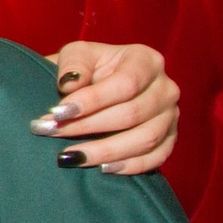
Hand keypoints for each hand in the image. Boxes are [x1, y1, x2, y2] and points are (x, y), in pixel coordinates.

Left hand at [34, 42, 178, 174]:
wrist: (98, 85)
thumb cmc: (88, 67)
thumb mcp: (77, 54)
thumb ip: (74, 64)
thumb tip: (69, 85)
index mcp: (146, 60)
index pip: (126, 83)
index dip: (92, 100)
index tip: (58, 112)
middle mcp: (165, 88)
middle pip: (132, 114)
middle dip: (87, 126)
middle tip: (52, 132)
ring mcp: (170, 116)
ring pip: (145, 139)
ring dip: (104, 151)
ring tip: (69, 156)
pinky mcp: (169, 139)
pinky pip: (156, 157)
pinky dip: (130, 166)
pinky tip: (102, 168)